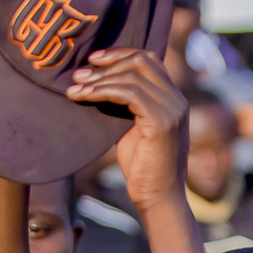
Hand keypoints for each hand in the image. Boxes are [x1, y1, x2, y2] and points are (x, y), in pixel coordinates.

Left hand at [67, 49, 188, 211]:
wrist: (157, 198)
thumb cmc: (142, 167)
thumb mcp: (131, 127)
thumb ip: (125, 103)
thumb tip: (96, 80)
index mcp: (173, 99)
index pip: (149, 59)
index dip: (119, 54)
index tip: (92, 61)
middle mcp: (177, 101)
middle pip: (143, 60)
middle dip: (107, 62)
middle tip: (79, 74)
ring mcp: (173, 111)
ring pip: (133, 76)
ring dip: (99, 79)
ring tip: (75, 89)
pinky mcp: (163, 123)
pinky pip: (130, 93)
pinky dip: (103, 91)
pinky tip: (84, 97)